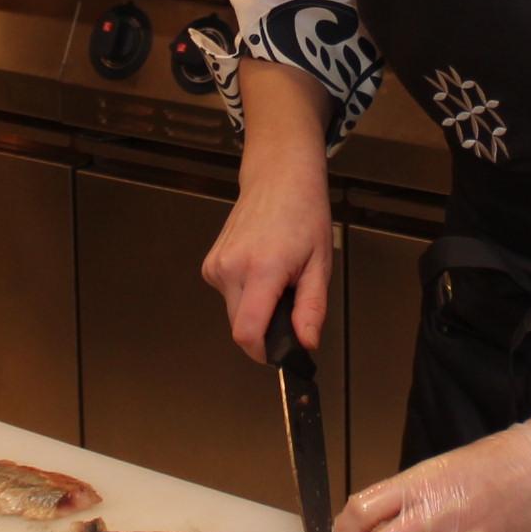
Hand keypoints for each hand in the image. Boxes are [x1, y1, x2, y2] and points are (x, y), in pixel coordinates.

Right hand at [201, 148, 331, 357]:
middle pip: (240, 327)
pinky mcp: (210, 264)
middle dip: (265, 329)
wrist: (278, 178)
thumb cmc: (304, 214)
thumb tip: (306, 345)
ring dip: (256, 309)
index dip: (263, 353)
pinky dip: (246, 294)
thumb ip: (312, 308)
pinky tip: (261, 269)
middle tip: (289, 305)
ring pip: (235, 313)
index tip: (282, 352)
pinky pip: (228, 295)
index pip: (247, 333)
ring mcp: (216, 266)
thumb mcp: (320, 263)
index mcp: (262, 269)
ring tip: (277, 279)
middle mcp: (231, 268)